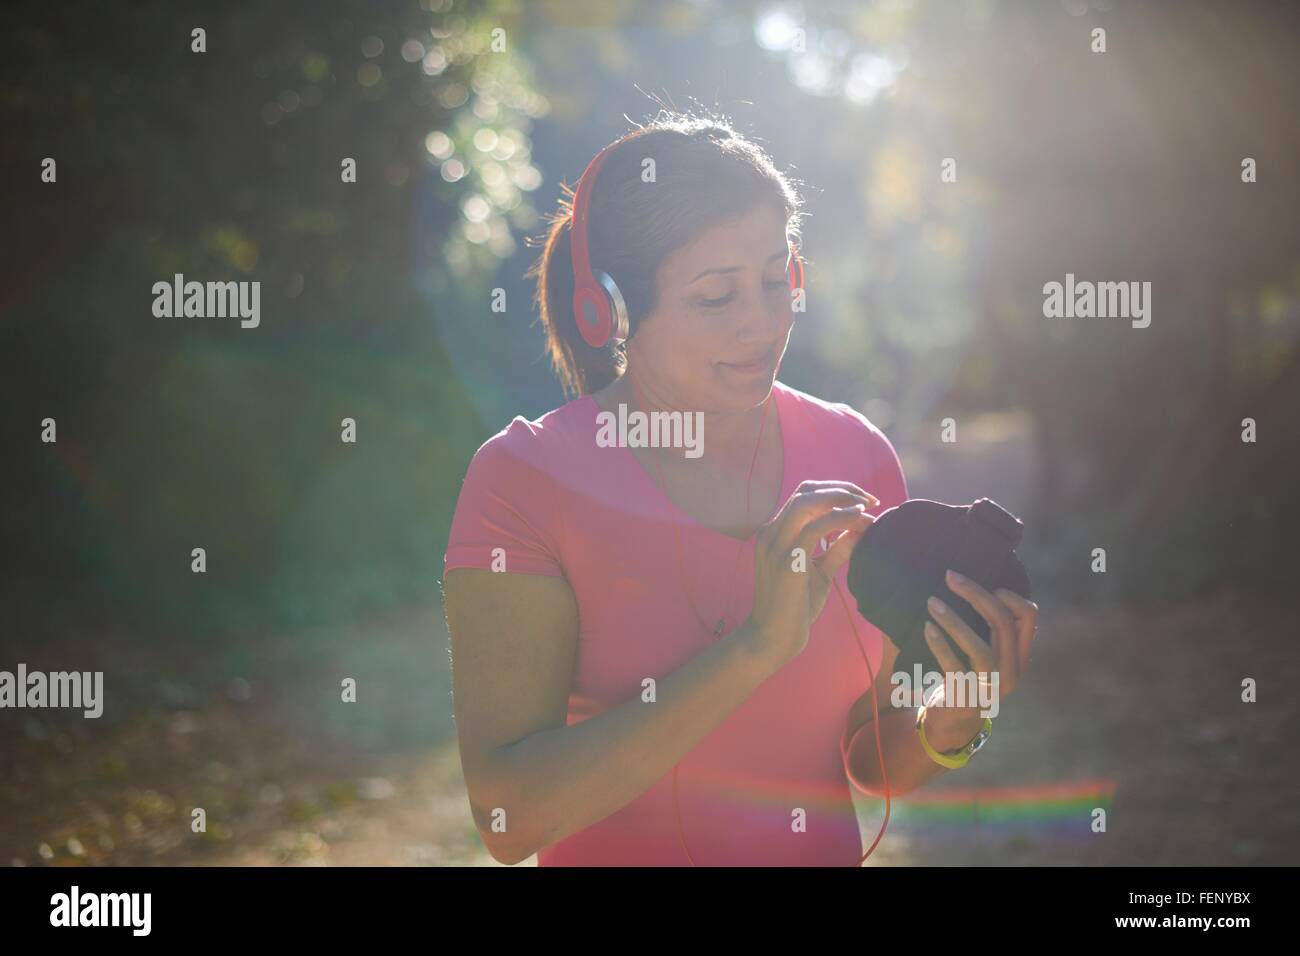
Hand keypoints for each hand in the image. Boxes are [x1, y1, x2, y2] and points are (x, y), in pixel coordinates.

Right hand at [745, 480, 878, 666]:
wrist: (772, 638)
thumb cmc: (795, 607)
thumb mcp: (821, 572)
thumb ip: (837, 549)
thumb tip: (861, 529)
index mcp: (774, 533)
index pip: (803, 496)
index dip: (834, 491)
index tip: (862, 500)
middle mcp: (770, 533)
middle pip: (805, 491)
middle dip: (841, 489)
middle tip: (870, 498)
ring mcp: (775, 545)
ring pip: (806, 503)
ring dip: (840, 498)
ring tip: (866, 505)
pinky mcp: (787, 562)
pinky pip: (814, 528)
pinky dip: (838, 517)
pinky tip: (858, 517)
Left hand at [920, 569, 1038, 745]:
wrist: (952, 723)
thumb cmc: (966, 676)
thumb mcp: (986, 653)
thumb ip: (989, 629)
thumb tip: (968, 583)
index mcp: (1020, 656)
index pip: (1029, 617)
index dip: (1010, 595)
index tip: (987, 583)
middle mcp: (1011, 671)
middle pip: (1002, 623)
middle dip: (975, 594)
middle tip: (949, 577)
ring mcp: (990, 687)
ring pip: (979, 647)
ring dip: (953, 620)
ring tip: (931, 601)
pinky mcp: (966, 697)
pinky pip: (954, 667)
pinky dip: (939, 645)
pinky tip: (926, 628)